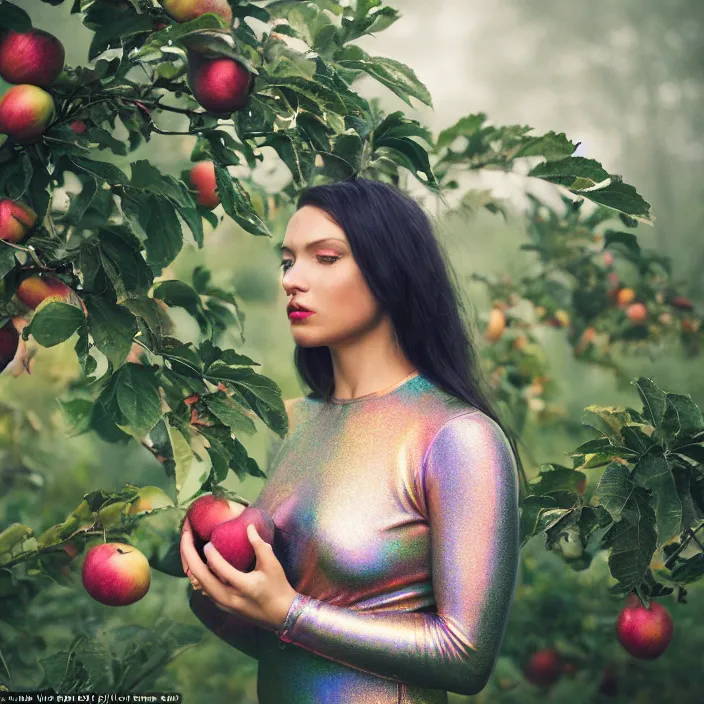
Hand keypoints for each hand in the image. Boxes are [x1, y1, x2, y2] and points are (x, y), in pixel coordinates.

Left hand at [180, 515, 298, 631]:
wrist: (282, 615)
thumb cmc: (279, 587)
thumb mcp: (272, 564)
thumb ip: (259, 544)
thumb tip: (249, 526)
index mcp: (242, 586)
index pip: (218, 568)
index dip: (210, 552)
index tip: (208, 540)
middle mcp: (228, 598)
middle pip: (199, 576)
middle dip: (188, 554)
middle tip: (185, 536)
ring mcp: (223, 604)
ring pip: (198, 584)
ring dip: (190, 565)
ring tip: (187, 547)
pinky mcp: (222, 607)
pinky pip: (203, 590)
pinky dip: (197, 575)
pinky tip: (197, 564)